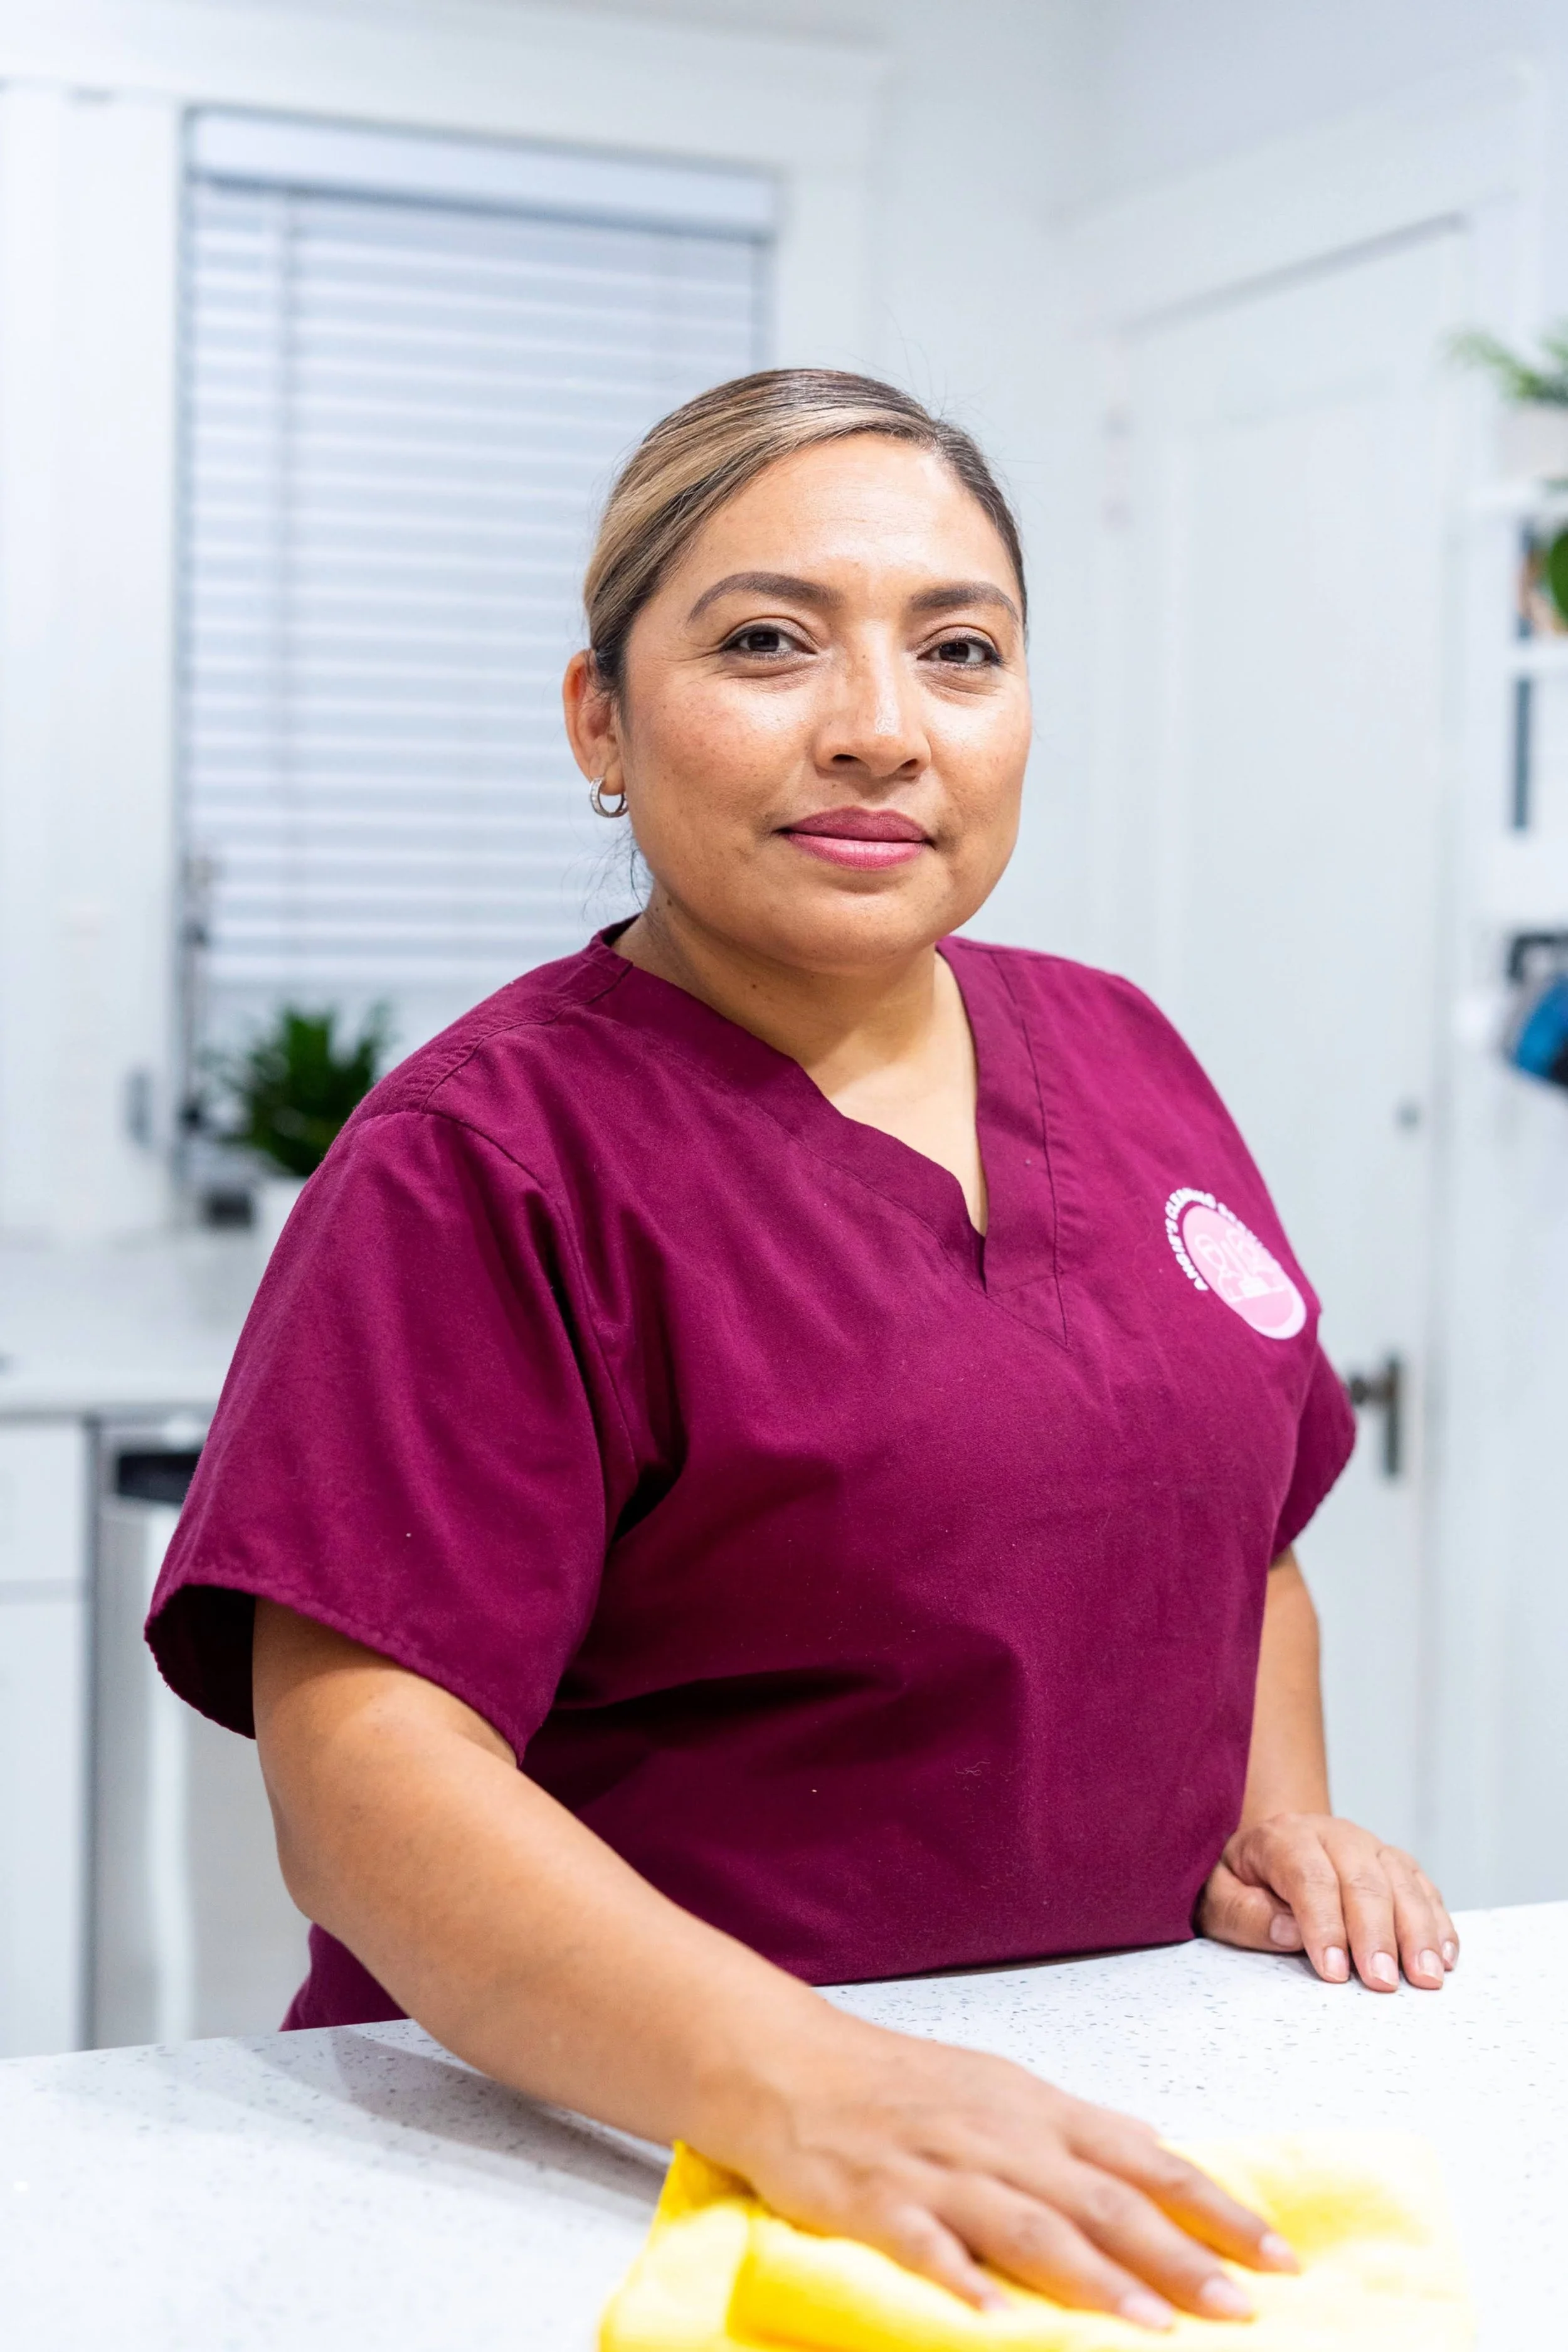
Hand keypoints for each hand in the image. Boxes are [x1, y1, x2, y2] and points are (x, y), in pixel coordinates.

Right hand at [705, 2007, 1297, 2329]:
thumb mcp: (1002, 2090)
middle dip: (1177, 2255)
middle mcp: (1000, 2137)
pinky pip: (925, 2244)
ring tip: (1151, 2327)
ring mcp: (938, 2169)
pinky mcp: (875, 2200)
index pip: (1146, 2160)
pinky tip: (996, 2320)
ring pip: (1029, 2225)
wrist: (788, 2064)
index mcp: (1036, 2111)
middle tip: (1242, 2306)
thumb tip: (1158, 2150)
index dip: (1215, 2207)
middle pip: (1102, 2199)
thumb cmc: (899, 2084)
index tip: (1278, 2253)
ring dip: (1094, 2277)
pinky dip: (962, 2281)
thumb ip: (1079, 2130)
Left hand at [1197, 1812, 1458, 1990]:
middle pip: (1363, 1880)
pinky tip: (1445, 1957)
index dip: (1324, 1925)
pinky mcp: (1395, 1865)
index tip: (1333, 1972)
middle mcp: (1333, 1835)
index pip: (1310, 1878)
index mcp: (1283, 1838)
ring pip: (1401, 1881)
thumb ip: (1245, 1914)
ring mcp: (1369, 1846)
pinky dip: (1438, 1921)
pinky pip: (1423, 1888)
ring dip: (1418, 1931)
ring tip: (1425, 1977)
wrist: (1266, 1851)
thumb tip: (1290, 1932)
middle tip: (1383, 1982)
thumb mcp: (1218, 1898)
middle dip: (1376, 1934)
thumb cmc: (1240, 1883)